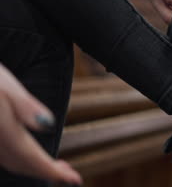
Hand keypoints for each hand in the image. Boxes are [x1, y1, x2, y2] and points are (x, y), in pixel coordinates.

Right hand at [0, 64, 81, 184]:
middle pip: (23, 164)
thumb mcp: (4, 85)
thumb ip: (25, 105)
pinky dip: (23, 161)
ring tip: (58, 168)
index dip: (53, 172)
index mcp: (4, 131)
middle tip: (71, 178)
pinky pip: (6, 156)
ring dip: (36, 168)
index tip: (74, 180)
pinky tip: (31, 154)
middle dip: (48, 172)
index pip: (32, 159)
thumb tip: (48, 125)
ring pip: (13, 162)